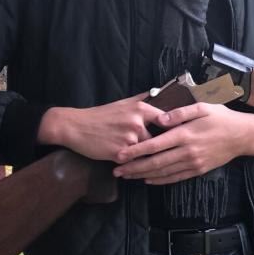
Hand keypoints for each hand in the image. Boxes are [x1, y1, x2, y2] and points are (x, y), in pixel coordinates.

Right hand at [37, 92, 163, 161]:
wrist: (75, 127)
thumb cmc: (100, 115)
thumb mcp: (122, 103)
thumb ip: (141, 99)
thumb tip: (157, 92)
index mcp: (140, 109)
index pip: (167, 120)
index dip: (173, 129)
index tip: (178, 135)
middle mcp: (137, 123)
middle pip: (157, 140)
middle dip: (153, 145)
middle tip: (151, 150)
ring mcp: (129, 139)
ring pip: (145, 152)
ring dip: (142, 155)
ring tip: (134, 155)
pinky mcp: (120, 154)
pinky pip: (134, 162)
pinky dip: (132, 163)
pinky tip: (125, 160)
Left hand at [112, 102, 253, 183]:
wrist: (242, 136)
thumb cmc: (221, 117)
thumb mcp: (202, 107)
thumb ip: (179, 112)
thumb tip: (159, 119)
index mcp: (185, 134)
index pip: (154, 144)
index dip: (135, 151)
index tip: (120, 155)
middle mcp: (187, 151)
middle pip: (155, 162)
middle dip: (134, 167)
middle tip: (117, 171)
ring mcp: (193, 163)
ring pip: (163, 172)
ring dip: (143, 175)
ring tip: (127, 176)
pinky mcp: (198, 170)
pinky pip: (175, 178)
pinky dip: (160, 180)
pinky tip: (148, 180)